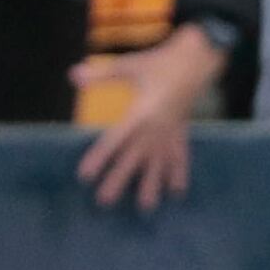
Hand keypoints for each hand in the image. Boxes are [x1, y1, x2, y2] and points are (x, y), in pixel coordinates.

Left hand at [72, 23, 221, 211]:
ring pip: (158, 165)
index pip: (114, 140)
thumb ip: (102, 75)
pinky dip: (180, 175)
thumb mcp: (130, 66)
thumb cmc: (159, 63)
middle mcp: (154, 129)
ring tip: (145, 208)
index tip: (84, 175)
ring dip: (152, 186)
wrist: (196, 61)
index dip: (98, 158)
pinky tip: (177, 193)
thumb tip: (73, 75)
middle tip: (104, 202)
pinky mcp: (182, 135)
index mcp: (139, 113)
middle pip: (132, 159)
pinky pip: (182, 158)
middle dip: (118, 180)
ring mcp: (170, 135)